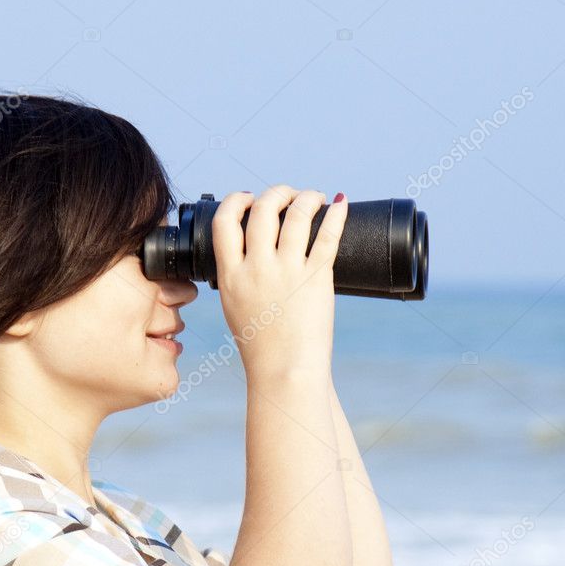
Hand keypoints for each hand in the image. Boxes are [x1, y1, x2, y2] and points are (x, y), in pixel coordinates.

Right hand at [212, 184, 347, 379]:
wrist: (284, 372)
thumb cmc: (261, 347)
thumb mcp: (235, 308)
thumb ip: (239, 279)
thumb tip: (251, 254)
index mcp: (231, 276)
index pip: (224, 222)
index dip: (236, 201)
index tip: (248, 197)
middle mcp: (256, 269)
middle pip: (262, 209)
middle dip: (277, 193)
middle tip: (289, 196)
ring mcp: (287, 272)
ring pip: (296, 215)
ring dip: (307, 197)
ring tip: (315, 198)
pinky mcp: (316, 279)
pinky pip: (328, 236)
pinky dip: (336, 215)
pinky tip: (340, 205)